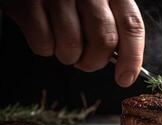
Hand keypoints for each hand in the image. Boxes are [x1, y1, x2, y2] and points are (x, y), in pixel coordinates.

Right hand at [3, 0, 144, 86]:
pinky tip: (46, 34)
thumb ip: (113, 25)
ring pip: (72, 46)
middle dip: (95, 62)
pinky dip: (45, 48)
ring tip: (64, 45)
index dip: (131, 58)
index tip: (125, 78)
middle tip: (86, 62)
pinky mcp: (28, 3)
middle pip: (104, 41)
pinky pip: (43, 42)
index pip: (131, 27)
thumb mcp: (100, 2)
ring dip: (69, 57)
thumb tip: (123, 65)